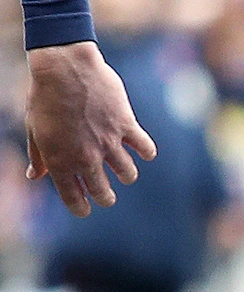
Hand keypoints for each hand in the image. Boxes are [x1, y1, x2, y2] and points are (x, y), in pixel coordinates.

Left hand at [25, 41, 157, 215]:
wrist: (64, 67)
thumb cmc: (44, 96)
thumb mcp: (34, 128)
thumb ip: (38, 156)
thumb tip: (36, 176)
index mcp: (60, 160)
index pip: (74, 199)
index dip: (80, 208)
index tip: (85, 208)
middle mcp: (86, 157)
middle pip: (104, 194)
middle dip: (106, 198)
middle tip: (107, 196)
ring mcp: (108, 143)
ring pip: (128, 175)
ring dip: (126, 175)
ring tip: (123, 171)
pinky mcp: (126, 126)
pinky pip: (145, 149)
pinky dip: (146, 152)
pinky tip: (142, 149)